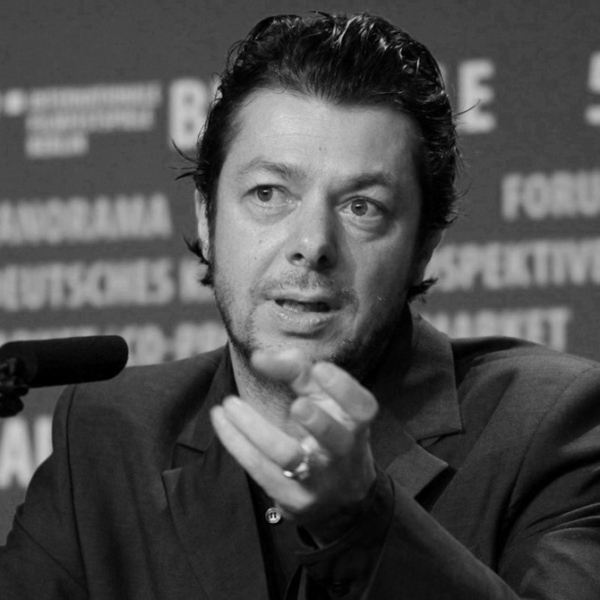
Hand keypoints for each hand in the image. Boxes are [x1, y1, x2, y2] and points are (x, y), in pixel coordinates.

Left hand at [210, 349, 377, 541]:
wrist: (340, 496)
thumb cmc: (327, 430)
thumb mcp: (322, 399)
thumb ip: (298, 371)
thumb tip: (260, 358)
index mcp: (357, 423)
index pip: (362, 407)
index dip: (344, 389)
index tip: (320, 369)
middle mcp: (344, 453)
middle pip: (336, 439)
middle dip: (319, 422)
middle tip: (298, 405)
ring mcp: (319, 479)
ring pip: (288, 455)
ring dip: (255, 428)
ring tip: (228, 404)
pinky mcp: (292, 497)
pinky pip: (260, 468)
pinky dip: (236, 443)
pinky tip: (221, 420)